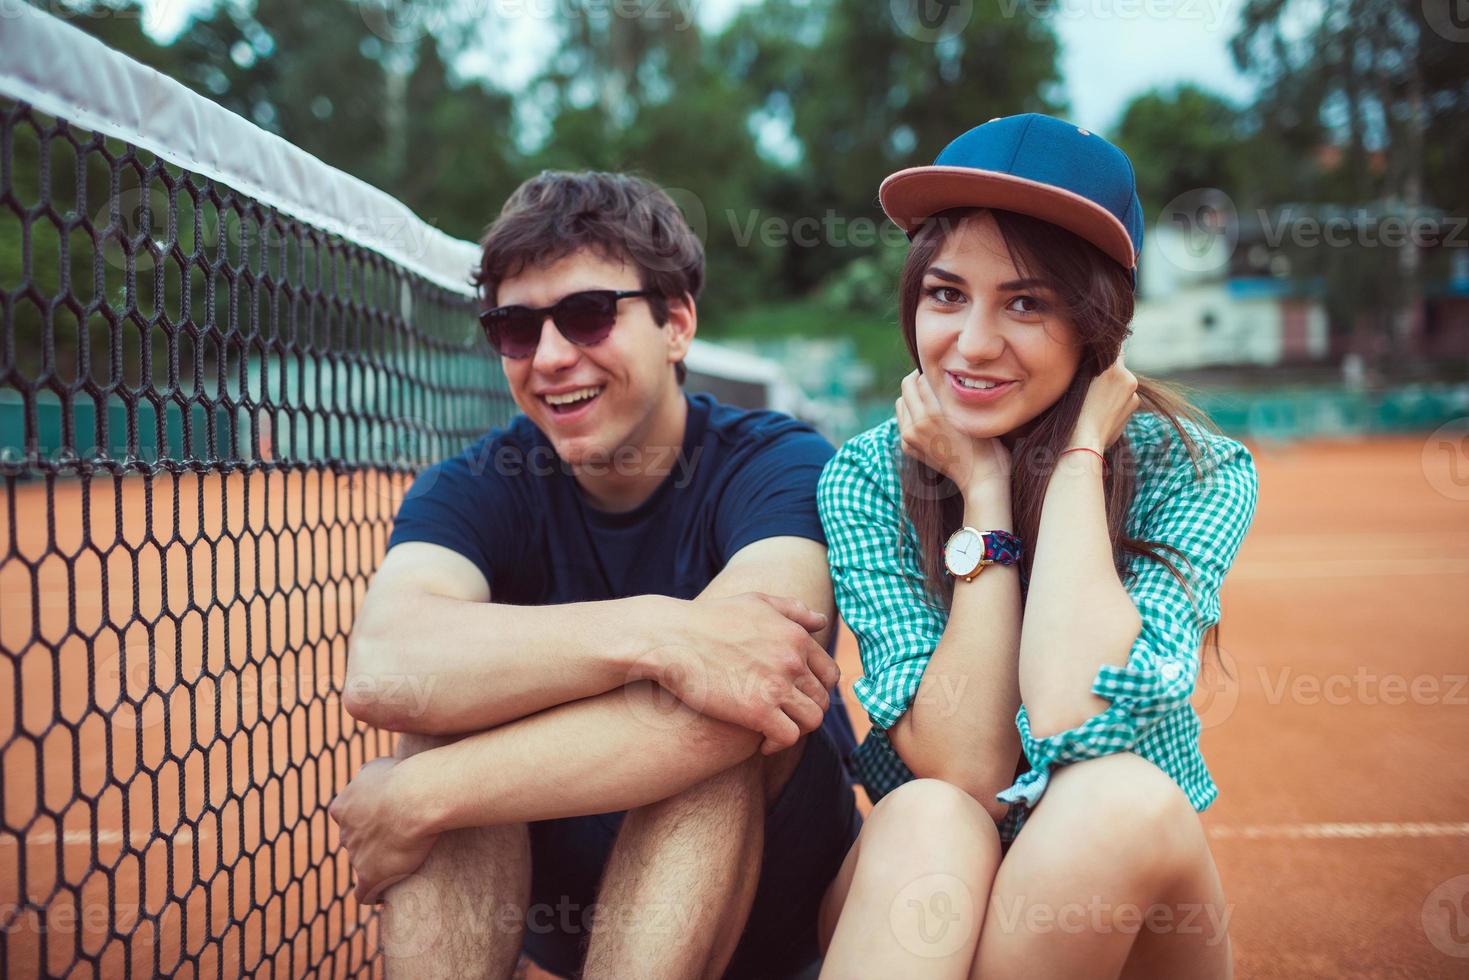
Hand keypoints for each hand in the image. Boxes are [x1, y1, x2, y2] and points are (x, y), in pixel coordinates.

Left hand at [328, 757, 438, 904]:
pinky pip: (365, 894)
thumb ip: (366, 776)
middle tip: (400, 839)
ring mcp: (356, 857)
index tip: (385, 821)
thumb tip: (364, 777)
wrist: (414, 799)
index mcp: (342, 808)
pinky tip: (388, 895)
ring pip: (363, 866)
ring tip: (404, 865)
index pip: (347, 819)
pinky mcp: (370, 877)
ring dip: (379, 867)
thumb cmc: (402, 777)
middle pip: (355, 844)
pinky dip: (375, 895)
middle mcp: (345, 834)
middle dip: (372, 843)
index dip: (367, 821)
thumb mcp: (377, 767)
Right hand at [635, 592, 839, 754]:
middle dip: (806, 710)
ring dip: (797, 728)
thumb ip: (792, 610)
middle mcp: (792, 661)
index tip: (797, 698)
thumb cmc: (707, 620)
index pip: (829, 673)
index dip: (817, 690)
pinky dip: (779, 744)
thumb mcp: (754, 602)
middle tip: (784, 717)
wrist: (670, 639)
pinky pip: (788, 737)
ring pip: (811, 720)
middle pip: (821, 698)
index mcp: (795, 636)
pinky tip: (763, 744)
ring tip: (776, 731)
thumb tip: (821, 622)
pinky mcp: (757, 712)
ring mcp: (777, 686)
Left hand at [897, 369, 1010, 496]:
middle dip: (918, 380)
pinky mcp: (907, 448)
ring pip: (900, 403)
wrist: (981, 477)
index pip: (921, 378)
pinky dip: (910, 415)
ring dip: (912, 397)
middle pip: (906, 387)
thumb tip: (939, 375)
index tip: (942, 372)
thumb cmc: (985, 442)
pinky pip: (902, 421)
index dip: (932, 372)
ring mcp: (910, 438)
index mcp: (933, 412)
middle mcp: (917, 424)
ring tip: (930, 400)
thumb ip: (951, 394)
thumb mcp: (971, 412)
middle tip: (933, 381)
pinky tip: (927, 419)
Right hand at [1070, 354, 1139, 450]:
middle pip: (1117, 364)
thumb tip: (1095, 357)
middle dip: (1106, 371)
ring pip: (1121, 380)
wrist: (1084, 442)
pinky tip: (1102, 409)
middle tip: (1090, 383)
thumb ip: (1090, 367)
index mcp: (1112, 368)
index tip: (1096, 354)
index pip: (1113, 346)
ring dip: (1112, 385)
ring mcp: (1133, 392)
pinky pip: (1125, 394)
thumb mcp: (1078, 382)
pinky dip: (1116, 398)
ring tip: (1094, 401)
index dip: (1103, 350)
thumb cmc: (1073, 412)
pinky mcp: (1134, 405)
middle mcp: (1127, 377)